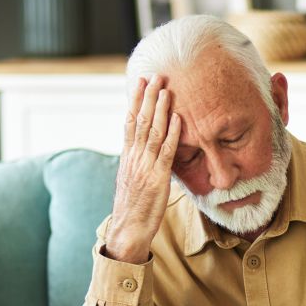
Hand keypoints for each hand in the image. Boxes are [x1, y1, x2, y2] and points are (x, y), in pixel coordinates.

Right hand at [104, 75, 182, 263]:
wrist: (128, 230)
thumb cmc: (133, 208)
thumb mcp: (133, 180)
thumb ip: (139, 163)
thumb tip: (147, 151)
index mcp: (127, 157)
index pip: (129, 122)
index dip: (135, 100)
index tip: (139, 82)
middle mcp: (133, 158)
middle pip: (140, 121)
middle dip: (147, 97)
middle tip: (155, 75)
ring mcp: (144, 167)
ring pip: (152, 132)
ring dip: (160, 109)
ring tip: (166, 89)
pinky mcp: (157, 178)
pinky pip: (166, 152)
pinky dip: (172, 134)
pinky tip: (178, 118)